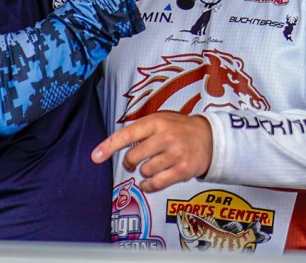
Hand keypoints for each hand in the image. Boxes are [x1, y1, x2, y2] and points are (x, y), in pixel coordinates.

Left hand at [91, 112, 213, 192]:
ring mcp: (176, 154)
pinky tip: (149, 182)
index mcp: (157, 122)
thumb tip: (109, 147)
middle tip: (133, 162)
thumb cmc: (179, 129)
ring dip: (144, 172)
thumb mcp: (161, 120)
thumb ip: (139, 131)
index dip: (109, 146)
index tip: (95, 156)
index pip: (128, 134)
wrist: (210, 138)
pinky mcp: (182, 170)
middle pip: (134, 157)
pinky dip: (148, 186)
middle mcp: (166, 137)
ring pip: (145, 171)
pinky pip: (156, 184)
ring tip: (153, 166)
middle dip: (130, 162)